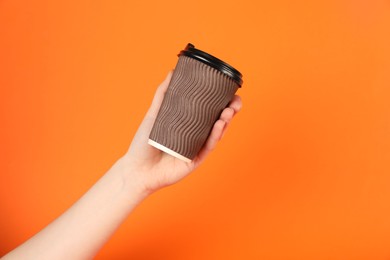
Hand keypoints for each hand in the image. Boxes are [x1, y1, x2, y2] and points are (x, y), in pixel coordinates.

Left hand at [123, 71, 241, 193]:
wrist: (137, 168)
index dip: (223, 102)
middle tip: (235, 101)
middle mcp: (196, 136)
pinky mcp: (195, 160)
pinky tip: (219, 125)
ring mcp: (197, 148)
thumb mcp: (154, 115)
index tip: (231, 91)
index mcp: (189, 125)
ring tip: (228, 111)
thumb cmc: (144, 144)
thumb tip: (172, 72)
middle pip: (218, 122)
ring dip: (225, 122)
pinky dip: (215, 136)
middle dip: (230, 111)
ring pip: (216, 134)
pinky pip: (208, 147)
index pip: (210, 112)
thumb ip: (163, 94)